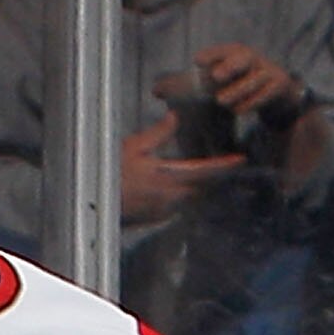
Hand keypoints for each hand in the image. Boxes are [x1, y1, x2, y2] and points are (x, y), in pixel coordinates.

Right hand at [120, 114, 241, 225]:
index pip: (204, 170)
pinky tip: (174, 187)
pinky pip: (176, 206)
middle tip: (222, 164)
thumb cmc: (109, 175)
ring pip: (190, 197)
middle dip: (212, 177)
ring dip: (197, 186)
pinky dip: (180, 196)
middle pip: (201, 187)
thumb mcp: (133, 147)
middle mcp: (171, 197)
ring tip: (202, 174)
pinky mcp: (156, 218)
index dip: (223, 165)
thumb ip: (158, 132)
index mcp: (168, 177)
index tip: (239, 159)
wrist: (93, 206)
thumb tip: (175, 116)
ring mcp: (164, 210)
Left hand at [196, 43, 304, 123]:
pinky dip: (252, 102)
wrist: (279, 97)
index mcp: (240, 54)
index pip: (226, 51)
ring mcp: (270, 70)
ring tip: (219, 101)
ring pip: (256, 78)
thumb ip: (212, 81)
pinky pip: (268, 92)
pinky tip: (237, 110)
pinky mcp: (281, 84)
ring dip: (237, 90)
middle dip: (230, 66)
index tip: (197, 61)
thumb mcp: (228, 82)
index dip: (212, 54)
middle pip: (245, 57)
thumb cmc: (245, 88)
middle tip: (216, 76)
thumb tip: (196, 80)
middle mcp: (256, 59)